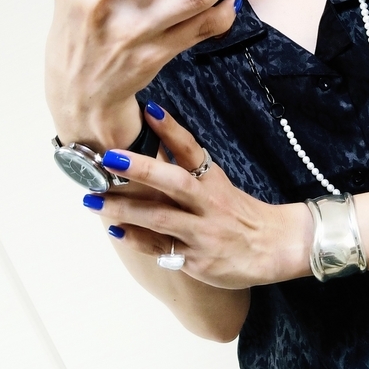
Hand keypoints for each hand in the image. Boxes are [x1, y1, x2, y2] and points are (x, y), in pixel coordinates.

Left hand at [87, 104, 313, 289]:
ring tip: (93, 199)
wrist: (274, 248)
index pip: (192, 150)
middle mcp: (208, 204)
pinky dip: (137, 239)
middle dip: (141, 169)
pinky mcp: (197, 259)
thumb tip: (151, 147)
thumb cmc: (239, 213)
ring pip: (160, 218)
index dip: (171, 130)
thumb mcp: (219, 186)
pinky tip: (115, 229)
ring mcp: (202, 233)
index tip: (148, 109)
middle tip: (109, 157)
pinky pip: (162, 248)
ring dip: (125, 208)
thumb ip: (189, 170)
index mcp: (214, 181)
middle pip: (174, 182)